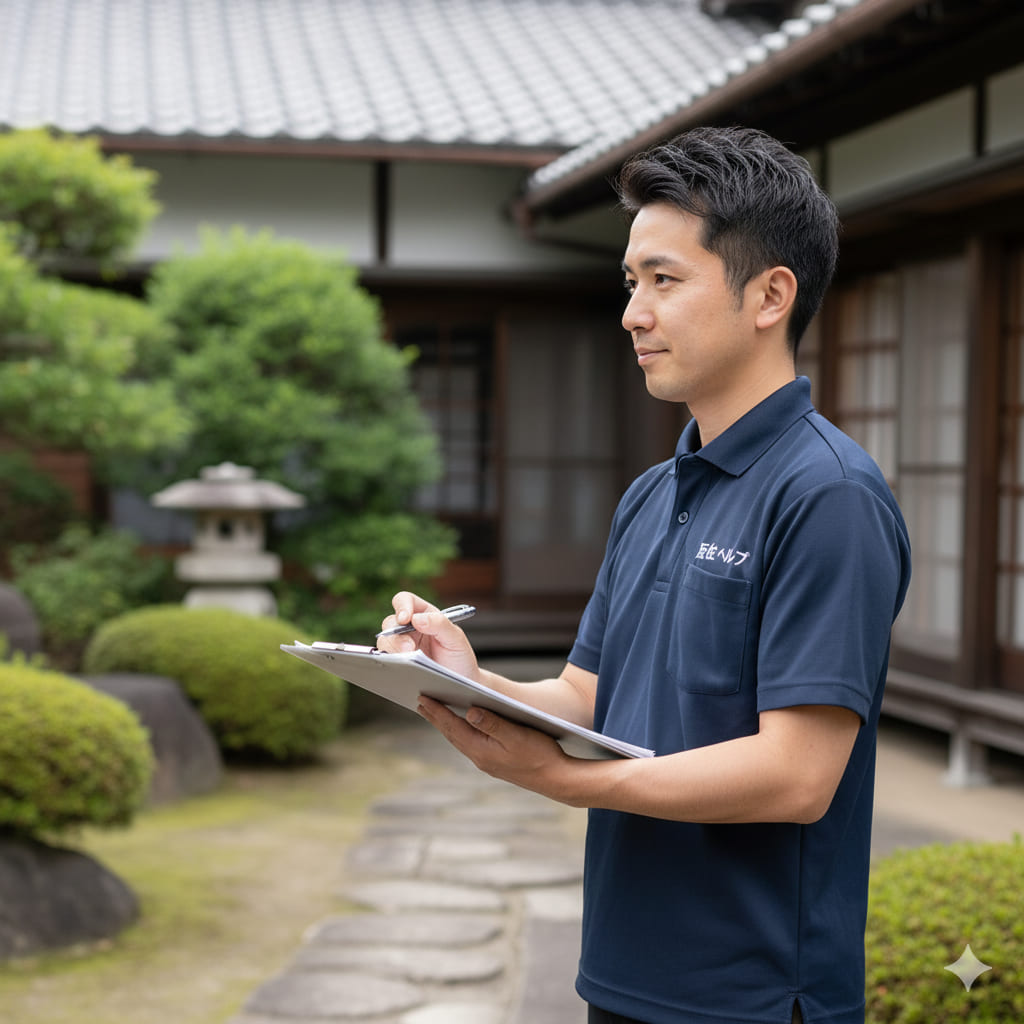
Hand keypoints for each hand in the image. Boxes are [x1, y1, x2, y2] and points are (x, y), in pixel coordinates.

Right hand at [377, 591, 479, 681]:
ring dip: (393, 649)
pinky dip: (389, 661)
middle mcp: (409, 628)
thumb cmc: (459, 657)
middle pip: (391, 622)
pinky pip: (384, 659)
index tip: (405, 619)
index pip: (405, 600)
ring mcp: (401, 646)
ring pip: (385, 640)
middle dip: (398, 635)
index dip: (402, 606)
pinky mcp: (397, 662)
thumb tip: (416, 618)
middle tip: (410, 649)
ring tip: (409, 661)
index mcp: (424, 614)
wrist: (460, 683)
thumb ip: (440, 624)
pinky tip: (400, 668)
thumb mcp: (456, 638)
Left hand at [416, 696, 577, 800]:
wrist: (557, 780)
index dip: (437, 712)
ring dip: (447, 725)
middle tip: (421, 701)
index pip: (453, 727)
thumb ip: (493, 723)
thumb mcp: (517, 735)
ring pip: (460, 740)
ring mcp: (487, 762)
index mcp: (482, 750)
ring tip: (435, 712)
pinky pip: (470, 743)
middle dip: (436, 717)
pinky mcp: (495, 762)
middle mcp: (480, 758)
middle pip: (452, 734)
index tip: (423, 698)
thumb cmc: (541, 755)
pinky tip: (462, 726)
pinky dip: (461, 732)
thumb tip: (469, 711)